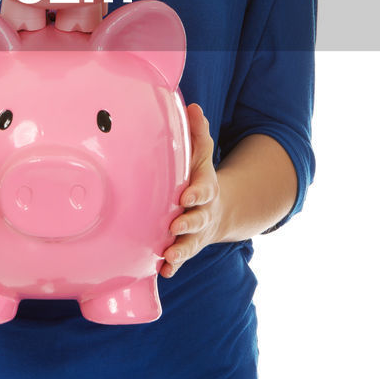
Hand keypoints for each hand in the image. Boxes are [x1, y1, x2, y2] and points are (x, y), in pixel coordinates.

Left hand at [159, 104, 222, 278]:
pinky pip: (181, 258)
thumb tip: (192, 106)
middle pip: (198, 219)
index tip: (186, 196)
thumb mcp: (202, 154)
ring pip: (190, 243)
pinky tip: (162, 272)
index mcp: (205, 189)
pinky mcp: (186, 246)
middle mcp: (203, 213)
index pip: (204, 190)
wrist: (217, 208)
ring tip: (169, 256)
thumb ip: (197, 133)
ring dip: (180, 250)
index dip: (196, 193)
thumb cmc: (199, 177)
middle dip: (187, 223)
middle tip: (175, 226)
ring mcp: (195, 232)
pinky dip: (173, 266)